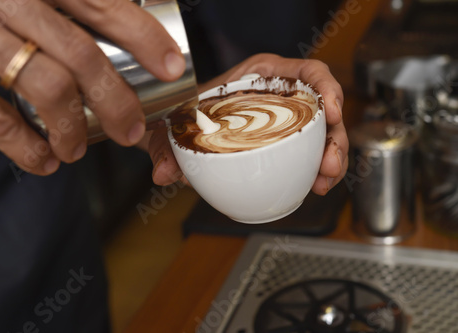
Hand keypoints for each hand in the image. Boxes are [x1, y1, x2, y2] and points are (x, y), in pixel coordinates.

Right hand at [0, 0, 184, 174]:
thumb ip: (81, 4)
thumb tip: (141, 15)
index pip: (103, 4)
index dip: (143, 37)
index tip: (171, 67)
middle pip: (81, 54)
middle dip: (116, 100)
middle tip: (130, 129)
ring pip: (45, 86)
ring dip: (72, 128)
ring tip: (78, 150)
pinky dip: (23, 147)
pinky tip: (44, 160)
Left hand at [149, 53, 347, 194]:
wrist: (183, 126)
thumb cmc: (186, 113)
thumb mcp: (175, 124)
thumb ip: (166, 146)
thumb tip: (165, 174)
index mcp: (262, 76)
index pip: (308, 72)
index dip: (328, 89)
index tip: (333, 112)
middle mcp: (281, 96)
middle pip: (324, 110)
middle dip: (335, 138)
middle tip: (329, 166)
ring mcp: (287, 120)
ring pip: (323, 135)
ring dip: (331, 159)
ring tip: (323, 183)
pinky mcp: (287, 143)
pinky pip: (311, 153)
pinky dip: (317, 170)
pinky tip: (314, 186)